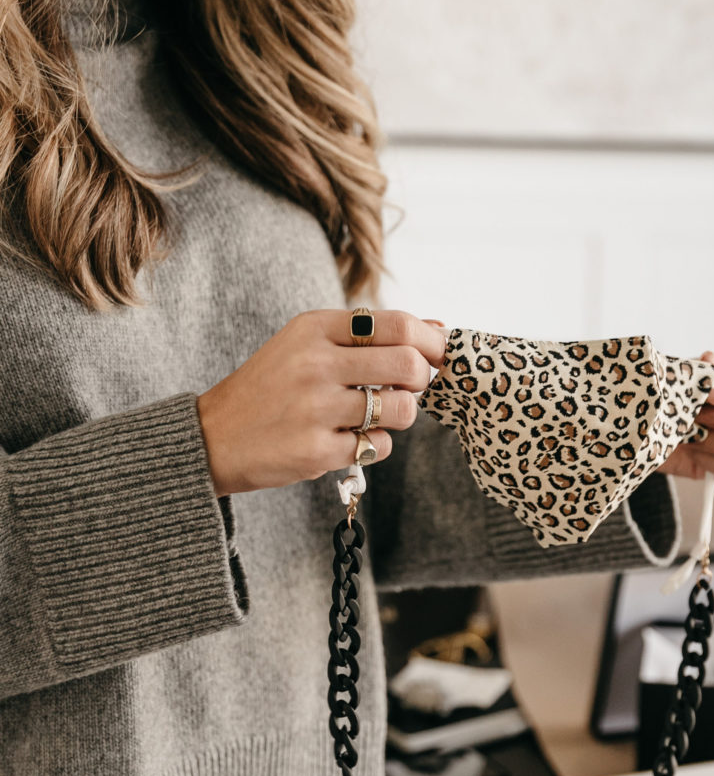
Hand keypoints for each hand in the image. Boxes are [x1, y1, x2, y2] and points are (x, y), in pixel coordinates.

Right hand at [197, 309, 444, 495]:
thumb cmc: (270, 388)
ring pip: (400, 409)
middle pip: (408, 364)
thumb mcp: (305, 344)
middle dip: (422, 378)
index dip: (429, 340)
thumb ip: (366, 336)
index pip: (396, 324)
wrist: (213, 437)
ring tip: (376, 415)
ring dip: (400, 415)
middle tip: (410, 387)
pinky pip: (378, 447)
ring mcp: (316, 409)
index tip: (437, 355)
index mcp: (313, 328)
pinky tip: (349, 440)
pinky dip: (374, 445)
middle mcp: (315, 364)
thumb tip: (437, 327)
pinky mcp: (317, 451)